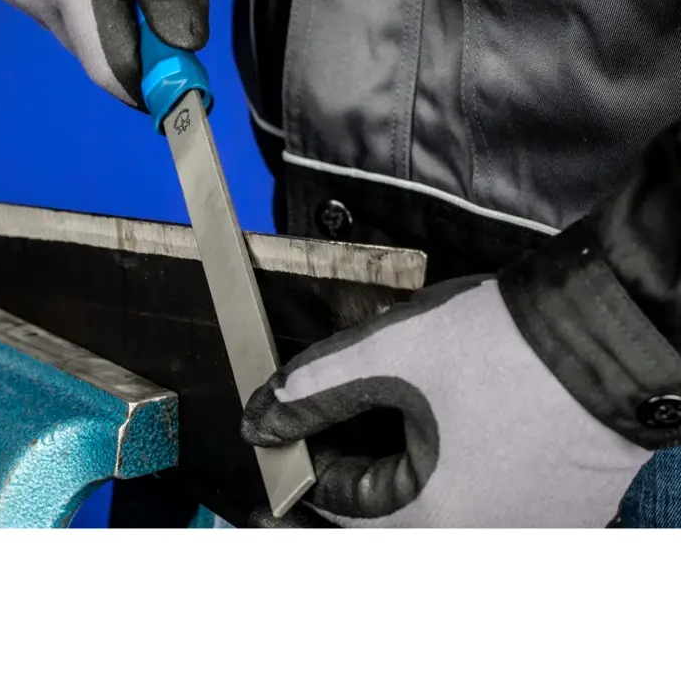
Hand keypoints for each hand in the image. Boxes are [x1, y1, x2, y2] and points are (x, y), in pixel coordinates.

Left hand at [241, 275, 649, 527]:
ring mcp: (528, 532)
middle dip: (354, 465)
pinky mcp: (560, 511)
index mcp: (436, 523)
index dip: (308, 460)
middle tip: (337, 417)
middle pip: (389, 514)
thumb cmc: (504, 349)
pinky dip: (452, 472)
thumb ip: (319, 388)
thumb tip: (263, 416)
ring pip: (436, 509)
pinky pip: (484, 504)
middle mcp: (483, 543)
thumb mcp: (391, 355)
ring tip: (391, 413)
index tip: (295, 424)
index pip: (342, 509)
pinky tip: (446, 424)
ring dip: (402, 468)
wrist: (610, 331)